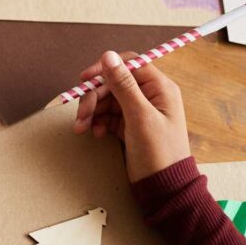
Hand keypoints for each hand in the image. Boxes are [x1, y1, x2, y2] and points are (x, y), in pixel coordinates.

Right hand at [73, 51, 190, 181]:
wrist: (164, 188)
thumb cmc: (158, 152)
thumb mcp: (139, 116)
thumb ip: (123, 85)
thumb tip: (108, 55)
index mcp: (159, 88)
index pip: (129, 64)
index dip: (105, 68)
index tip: (84, 79)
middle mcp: (150, 95)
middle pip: (113, 83)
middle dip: (94, 97)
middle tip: (81, 115)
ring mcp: (139, 110)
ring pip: (107, 99)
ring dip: (92, 111)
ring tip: (82, 128)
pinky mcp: (130, 124)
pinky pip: (108, 114)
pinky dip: (98, 121)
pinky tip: (95, 133)